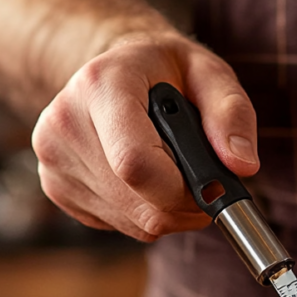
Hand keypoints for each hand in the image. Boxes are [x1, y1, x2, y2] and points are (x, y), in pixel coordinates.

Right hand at [32, 32, 258, 241]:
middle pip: (139, 203)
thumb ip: (231, 114)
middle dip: (184, 203)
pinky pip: (117, 225)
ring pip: (133, 222)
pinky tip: (144, 178)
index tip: (210, 185)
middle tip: (200, 178)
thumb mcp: (209, 73)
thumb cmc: (166, 71)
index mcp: (101, 85)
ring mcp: (53, 158)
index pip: (135, 163)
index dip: (182, 190)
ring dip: (167, 210)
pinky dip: (143, 213)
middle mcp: (65, 122)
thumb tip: (242, 166)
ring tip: (171, 169)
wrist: (113, 71)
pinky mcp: (54, 186)